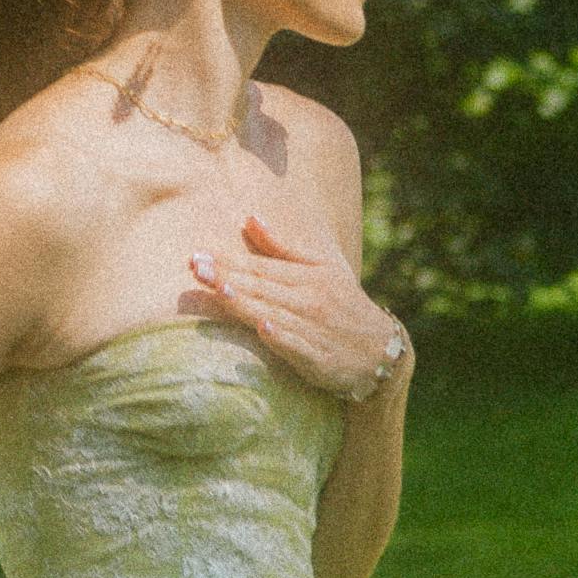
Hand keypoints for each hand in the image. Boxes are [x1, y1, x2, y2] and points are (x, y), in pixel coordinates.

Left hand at [189, 217, 408, 402]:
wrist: (381, 351)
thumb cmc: (342, 304)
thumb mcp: (321, 268)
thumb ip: (282, 247)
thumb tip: (250, 217)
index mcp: (307, 276)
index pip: (260, 267)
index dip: (228, 261)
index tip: (197, 255)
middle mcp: (309, 300)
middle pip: (262, 288)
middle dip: (228, 277)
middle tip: (196, 268)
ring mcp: (314, 329)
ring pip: (275, 314)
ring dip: (248, 303)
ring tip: (221, 291)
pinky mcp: (320, 359)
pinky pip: (299, 347)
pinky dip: (282, 338)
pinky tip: (265, 329)